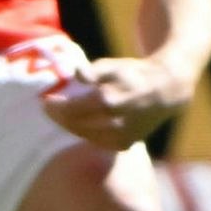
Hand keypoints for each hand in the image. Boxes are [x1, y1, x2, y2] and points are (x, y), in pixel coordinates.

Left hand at [42, 55, 193, 147]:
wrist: (166, 91)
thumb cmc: (135, 75)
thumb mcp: (114, 65)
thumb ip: (94, 70)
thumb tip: (77, 74)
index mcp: (108, 101)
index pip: (71, 110)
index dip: (54, 107)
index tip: (44, 101)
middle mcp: (114, 122)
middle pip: (75, 125)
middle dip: (59, 117)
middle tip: (49, 109)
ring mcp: (121, 136)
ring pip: (85, 136)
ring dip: (71, 127)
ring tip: (64, 117)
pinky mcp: (126, 144)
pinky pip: (99, 142)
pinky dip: (88, 134)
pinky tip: (82, 125)